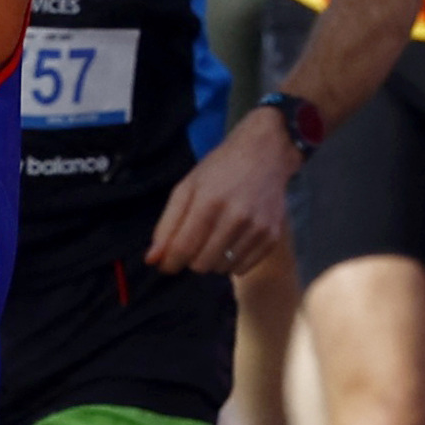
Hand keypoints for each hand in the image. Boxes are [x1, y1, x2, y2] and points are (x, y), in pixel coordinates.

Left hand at [140, 106, 297, 277]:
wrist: (264, 155)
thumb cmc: (219, 170)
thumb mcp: (186, 188)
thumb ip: (167, 225)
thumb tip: (153, 259)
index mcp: (209, 201)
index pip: (182, 249)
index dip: (169, 262)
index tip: (165, 264)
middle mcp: (236, 217)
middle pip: (201, 264)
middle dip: (191, 258)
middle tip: (194, 242)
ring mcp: (257, 228)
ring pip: (221, 269)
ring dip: (212, 259)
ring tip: (215, 236)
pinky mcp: (271, 237)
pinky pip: (242, 269)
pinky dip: (231, 261)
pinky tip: (231, 241)